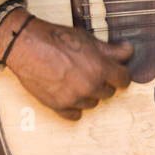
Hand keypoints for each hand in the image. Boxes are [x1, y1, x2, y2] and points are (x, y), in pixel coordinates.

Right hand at [0, 10, 132, 120]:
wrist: (26, 45)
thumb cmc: (56, 39)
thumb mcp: (88, 39)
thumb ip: (111, 50)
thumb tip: (129, 51)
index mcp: (100, 69)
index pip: (124, 81)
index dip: (120, 75)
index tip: (115, 73)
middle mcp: (89, 87)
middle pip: (108, 92)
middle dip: (103, 83)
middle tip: (90, 71)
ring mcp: (74, 99)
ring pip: (92, 103)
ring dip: (88, 94)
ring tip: (75, 80)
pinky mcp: (58, 106)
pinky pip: (75, 114)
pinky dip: (74, 106)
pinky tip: (68, 93)